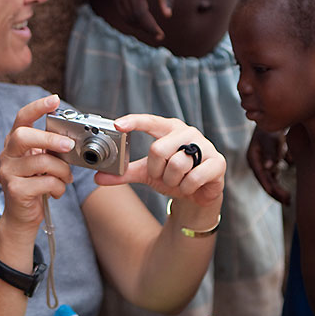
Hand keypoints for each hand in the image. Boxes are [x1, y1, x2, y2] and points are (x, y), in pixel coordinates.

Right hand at [0, 94, 77, 230]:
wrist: (22, 217)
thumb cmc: (36, 186)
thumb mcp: (42, 163)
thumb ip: (50, 149)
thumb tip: (72, 139)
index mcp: (15, 144)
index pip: (21, 118)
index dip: (37, 107)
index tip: (54, 99)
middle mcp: (7, 155)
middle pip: (23, 136)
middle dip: (49, 138)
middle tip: (69, 145)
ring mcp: (8, 172)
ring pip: (41, 161)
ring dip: (62, 170)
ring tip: (66, 179)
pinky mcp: (15, 190)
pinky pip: (45, 182)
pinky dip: (58, 187)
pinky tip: (56, 192)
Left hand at [95, 114, 224, 207]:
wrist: (198, 195)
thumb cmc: (173, 176)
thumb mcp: (147, 173)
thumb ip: (124, 173)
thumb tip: (98, 177)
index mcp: (169, 129)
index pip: (150, 121)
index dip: (134, 121)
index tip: (118, 124)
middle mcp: (187, 133)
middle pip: (158, 149)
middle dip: (157, 170)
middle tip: (163, 176)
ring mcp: (205, 146)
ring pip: (176, 165)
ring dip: (172, 181)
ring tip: (179, 181)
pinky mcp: (217, 162)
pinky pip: (193, 177)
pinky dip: (186, 188)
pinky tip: (191, 187)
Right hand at [114, 0, 172, 40]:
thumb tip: (168, 16)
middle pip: (136, 12)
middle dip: (148, 27)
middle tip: (160, 36)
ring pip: (130, 17)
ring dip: (142, 27)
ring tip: (156, 32)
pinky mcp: (117, 0)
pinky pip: (126, 17)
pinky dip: (136, 24)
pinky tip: (145, 25)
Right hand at [246, 126, 289, 203]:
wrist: (274, 119)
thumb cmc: (272, 128)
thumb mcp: (271, 138)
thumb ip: (270, 152)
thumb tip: (269, 167)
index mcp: (253, 158)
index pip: (260, 175)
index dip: (267, 185)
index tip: (275, 194)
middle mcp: (257, 163)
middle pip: (266, 180)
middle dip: (275, 192)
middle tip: (287, 201)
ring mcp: (263, 164)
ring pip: (271, 181)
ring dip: (279, 190)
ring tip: (289, 200)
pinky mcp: (270, 163)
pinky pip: (275, 178)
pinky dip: (280, 184)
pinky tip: (289, 193)